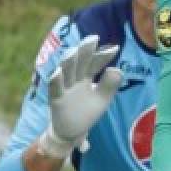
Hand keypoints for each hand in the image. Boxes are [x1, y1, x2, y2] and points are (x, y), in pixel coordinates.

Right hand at [39, 36, 121, 158]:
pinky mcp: (56, 100)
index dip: (103, 56)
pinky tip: (57, 72)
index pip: (95, 62)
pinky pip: (55, 89)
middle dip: (85, 50)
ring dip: (69, 61)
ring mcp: (64, 88)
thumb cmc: (87, 112)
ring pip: (65, 71)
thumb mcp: (103, 99)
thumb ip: (110, 85)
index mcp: (86, 76)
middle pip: (79, 61)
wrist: (72, 132)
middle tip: (94, 38)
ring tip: (75, 51)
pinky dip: (55, 80)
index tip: (115, 48)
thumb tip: (116, 69)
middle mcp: (75, 78)